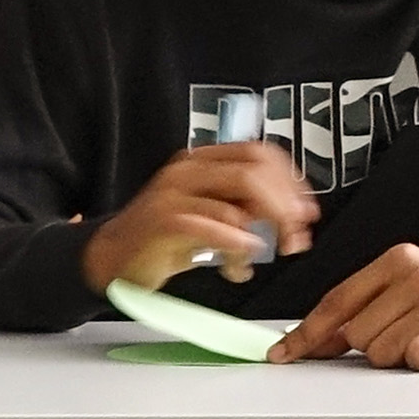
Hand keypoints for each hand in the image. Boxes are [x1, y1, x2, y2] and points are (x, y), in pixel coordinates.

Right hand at [82, 143, 317, 292]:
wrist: (111, 259)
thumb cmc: (164, 240)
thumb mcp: (211, 216)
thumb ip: (244, 206)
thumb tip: (291, 213)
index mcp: (202, 160)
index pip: (259, 152)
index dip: (291, 181)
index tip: (307, 211)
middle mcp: (188, 168)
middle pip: (254, 171)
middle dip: (285, 206)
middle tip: (296, 238)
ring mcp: (174, 191)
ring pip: (239, 196)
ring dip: (263, 232)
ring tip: (260, 258)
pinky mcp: (164, 219)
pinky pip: (214, 225)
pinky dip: (237, 245)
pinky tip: (238, 266)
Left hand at [268, 244, 418, 370]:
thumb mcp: (413, 287)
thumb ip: (368, 306)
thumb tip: (318, 339)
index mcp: (397, 261)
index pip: (337, 301)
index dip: (307, 332)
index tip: (284, 353)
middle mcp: (416, 275)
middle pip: (357, 334)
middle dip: (373, 348)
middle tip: (407, 339)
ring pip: (382, 351)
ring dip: (400, 358)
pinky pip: (418, 358)